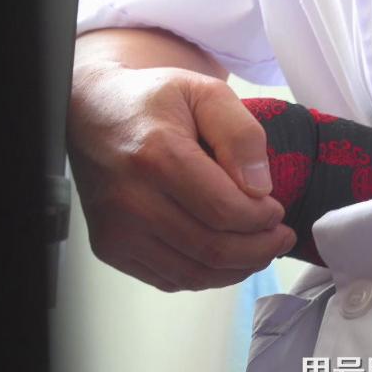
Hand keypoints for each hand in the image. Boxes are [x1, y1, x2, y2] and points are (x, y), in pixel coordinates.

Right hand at [68, 63, 295, 291]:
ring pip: (194, 273)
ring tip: (260, 251)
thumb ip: (240, 133)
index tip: (277, 211)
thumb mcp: (205, 92)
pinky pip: (170, 279)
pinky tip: (225, 258)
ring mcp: (116, 229)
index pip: (224, 210)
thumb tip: (259, 188)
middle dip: (259, 249)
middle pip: (212, 249)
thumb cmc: (151, 102)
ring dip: (237, 269)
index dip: (261, 220)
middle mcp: (130, 199)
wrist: (92, 113)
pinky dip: (206, 276)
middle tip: (279, 238)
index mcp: (156, 155)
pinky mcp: (110, 247)